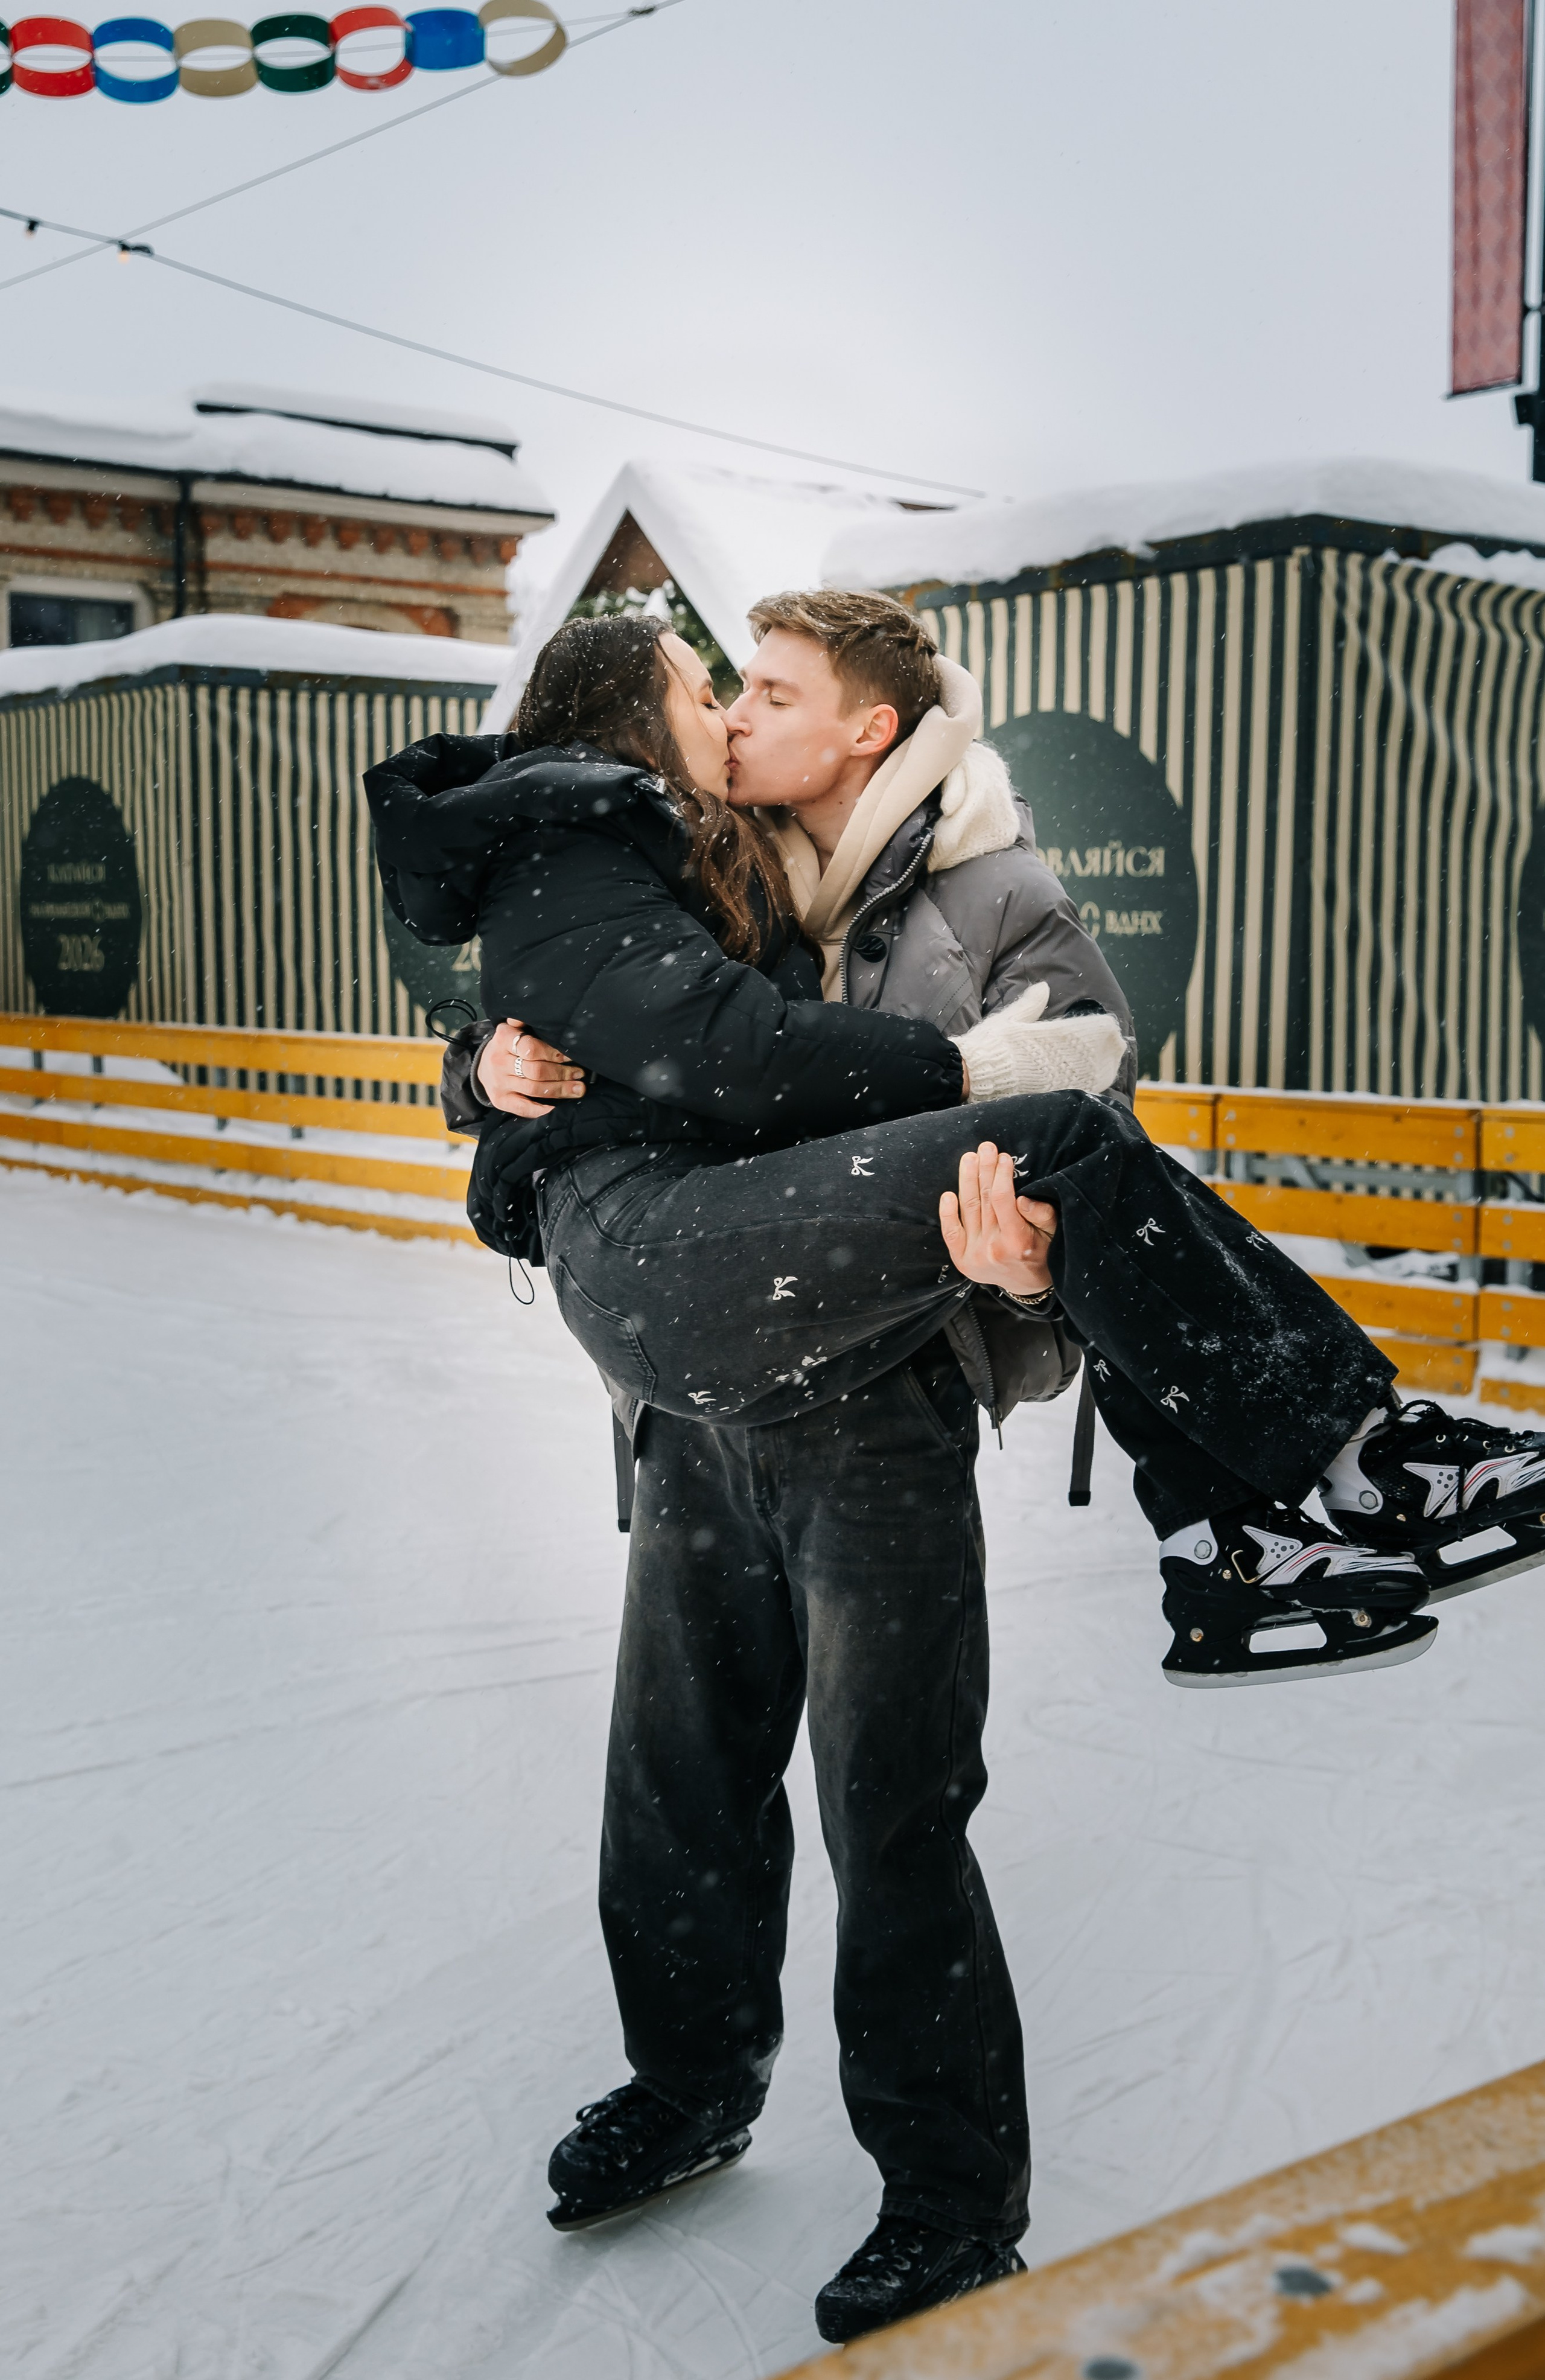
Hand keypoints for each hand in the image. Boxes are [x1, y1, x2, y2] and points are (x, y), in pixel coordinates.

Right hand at [475, 1019, 585, 1117]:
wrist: (484, 1067)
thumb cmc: (508, 1046)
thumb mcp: (513, 1029)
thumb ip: (525, 1022)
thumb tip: (539, 1013)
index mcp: (503, 1039)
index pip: (530, 1047)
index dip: (553, 1053)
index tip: (570, 1056)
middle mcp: (498, 1061)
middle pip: (536, 1070)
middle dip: (562, 1073)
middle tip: (579, 1073)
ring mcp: (499, 1083)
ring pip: (534, 1089)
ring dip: (560, 1090)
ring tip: (577, 1088)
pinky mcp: (500, 1100)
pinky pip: (524, 1108)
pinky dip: (543, 1109)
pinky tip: (558, 1108)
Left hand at [939, 1140, 1056, 1296]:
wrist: (1026, 1285)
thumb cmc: (1043, 1252)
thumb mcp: (1053, 1234)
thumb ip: (1042, 1215)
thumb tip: (1023, 1198)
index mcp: (1017, 1242)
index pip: (1003, 1200)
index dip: (1001, 1176)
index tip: (1003, 1157)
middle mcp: (993, 1249)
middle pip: (984, 1200)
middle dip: (985, 1170)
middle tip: (985, 1147)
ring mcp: (974, 1255)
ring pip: (968, 1210)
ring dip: (967, 1180)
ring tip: (969, 1158)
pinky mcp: (962, 1260)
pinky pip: (951, 1233)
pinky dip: (947, 1213)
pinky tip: (948, 1193)